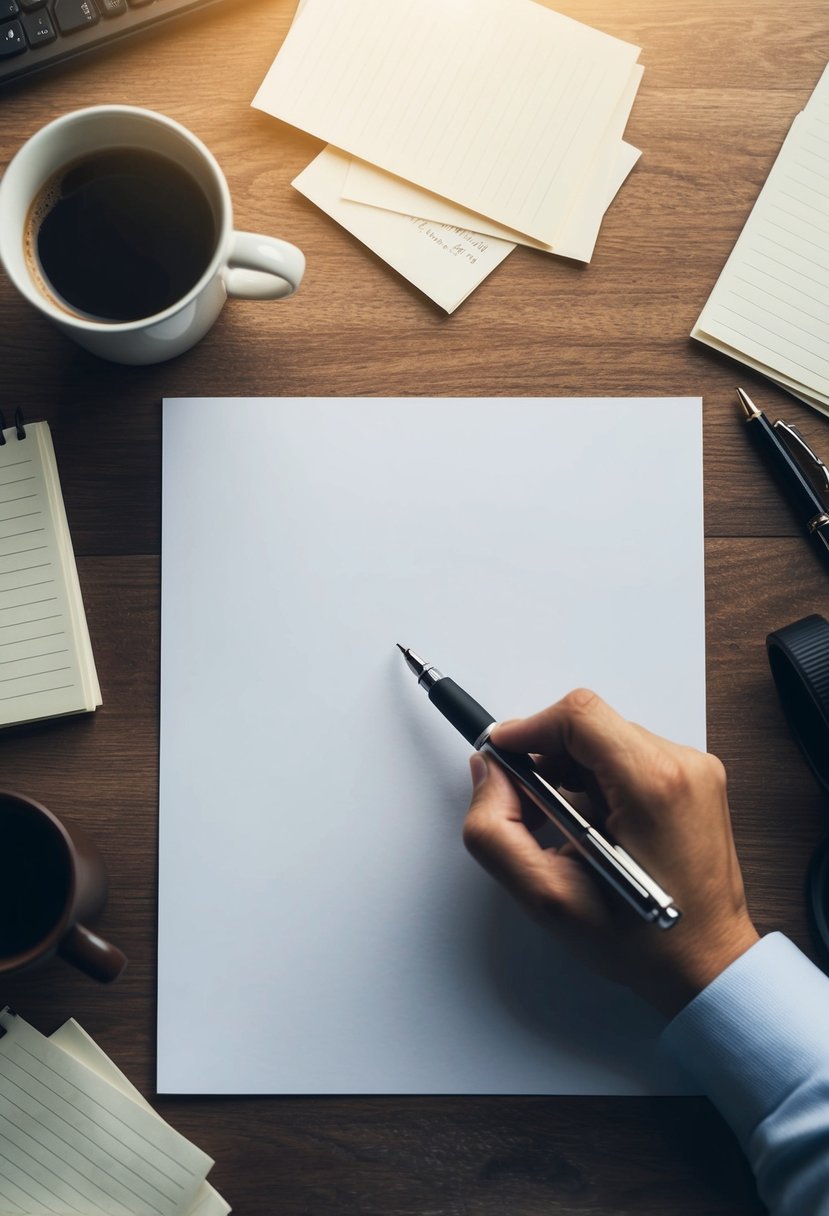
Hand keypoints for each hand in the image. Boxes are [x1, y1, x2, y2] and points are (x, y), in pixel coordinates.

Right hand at [463, 688, 758, 1017]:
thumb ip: (496, 831)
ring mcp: (695, 771)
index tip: (502, 756)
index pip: (579, 716)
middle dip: (547, 757)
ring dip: (572, 772)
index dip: (529, 728)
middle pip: (590, 725)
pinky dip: (599, 781)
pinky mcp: (695, 781)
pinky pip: (629, 756)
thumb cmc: (643, 942)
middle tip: (530, 808)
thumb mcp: (548, 898)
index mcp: (653, 786)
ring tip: (567, 827)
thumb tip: (487, 776)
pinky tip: (596, 828)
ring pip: (607, 739)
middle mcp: (682, 767)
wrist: (705, 965)